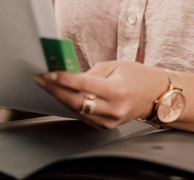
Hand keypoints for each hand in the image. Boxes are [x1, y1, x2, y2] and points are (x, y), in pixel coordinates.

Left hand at [34, 60, 167, 129]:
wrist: (153, 95)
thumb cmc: (135, 76)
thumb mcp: (114, 66)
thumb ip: (90, 73)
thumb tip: (66, 75)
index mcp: (117, 92)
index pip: (84, 86)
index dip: (64, 80)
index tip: (48, 73)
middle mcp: (113, 110)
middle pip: (76, 102)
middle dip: (55, 89)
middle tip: (40, 78)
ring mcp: (108, 122)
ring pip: (76, 110)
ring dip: (58, 96)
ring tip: (45, 83)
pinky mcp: (104, 127)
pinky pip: (81, 115)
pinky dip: (69, 103)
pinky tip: (60, 93)